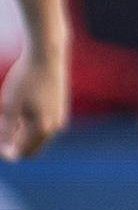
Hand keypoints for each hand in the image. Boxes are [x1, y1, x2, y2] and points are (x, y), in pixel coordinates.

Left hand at [0, 43, 65, 159]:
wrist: (47, 56)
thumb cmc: (25, 79)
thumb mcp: (9, 105)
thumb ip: (7, 130)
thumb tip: (6, 149)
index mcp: (42, 128)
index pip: (21, 153)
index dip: (4, 152)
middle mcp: (55, 128)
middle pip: (31, 150)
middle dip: (13, 146)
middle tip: (0, 131)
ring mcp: (60, 119)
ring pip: (37, 139)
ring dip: (20, 135)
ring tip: (6, 116)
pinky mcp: (60, 111)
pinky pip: (43, 128)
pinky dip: (29, 127)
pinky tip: (19, 110)